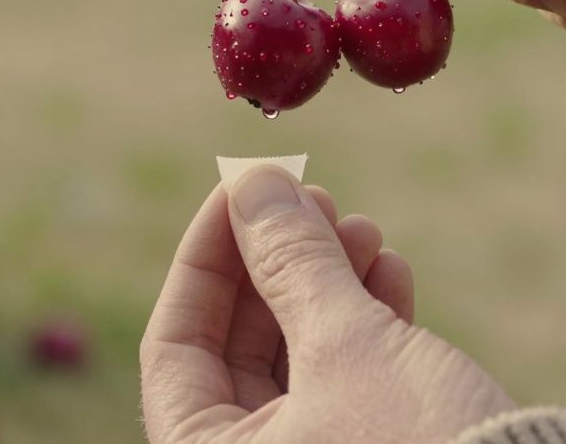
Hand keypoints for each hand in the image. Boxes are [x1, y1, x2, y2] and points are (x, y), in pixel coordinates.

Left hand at [141, 166, 513, 443]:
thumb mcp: (348, 348)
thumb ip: (292, 261)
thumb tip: (254, 184)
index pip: (174, 343)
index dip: (205, 255)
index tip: (244, 189)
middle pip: (239, 344)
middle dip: (279, 263)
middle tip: (317, 200)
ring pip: (299, 357)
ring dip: (328, 282)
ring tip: (365, 230)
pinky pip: (347, 381)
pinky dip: (364, 322)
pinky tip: (391, 270)